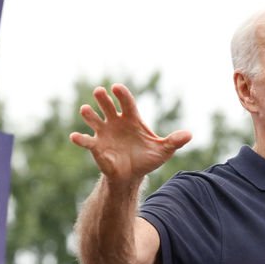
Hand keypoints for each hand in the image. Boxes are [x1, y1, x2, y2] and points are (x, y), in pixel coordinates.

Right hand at [70, 84, 191, 182]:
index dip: (122, 95)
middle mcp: (115, 122)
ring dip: (89, 114)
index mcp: (131, 119)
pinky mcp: (96, 147)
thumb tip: (190, 135)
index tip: (116, 88)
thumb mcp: (163, 151)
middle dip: (103, 99)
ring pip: (94, 119)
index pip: (126, 102)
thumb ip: (174, 141)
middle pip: (107, 106)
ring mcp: (104, 133)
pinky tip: (75, 136)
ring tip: (86, 109)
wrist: (132, 175)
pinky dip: (80, 139)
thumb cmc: (146, 159)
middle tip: (99, 92)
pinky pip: (86, 141)